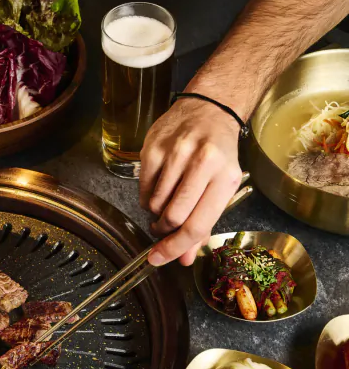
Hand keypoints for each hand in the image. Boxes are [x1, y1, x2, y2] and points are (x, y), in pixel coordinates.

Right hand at [139, 98, 243, 266]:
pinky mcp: (153, 148)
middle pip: (173, 216)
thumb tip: (183, 258)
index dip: (175, 248)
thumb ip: (202, 224)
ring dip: (156, 212)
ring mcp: (175, 153)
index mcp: (225, 177)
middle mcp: (202, 162)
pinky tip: (159, 187)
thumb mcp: (221, 188)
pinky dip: (148, 196)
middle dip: (164, 230)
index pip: (197, 224)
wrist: (208, 109)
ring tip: (166, 203)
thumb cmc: (218, 153)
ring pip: (155, 204)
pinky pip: (143, 188)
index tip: (158, 259)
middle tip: (165, 228)